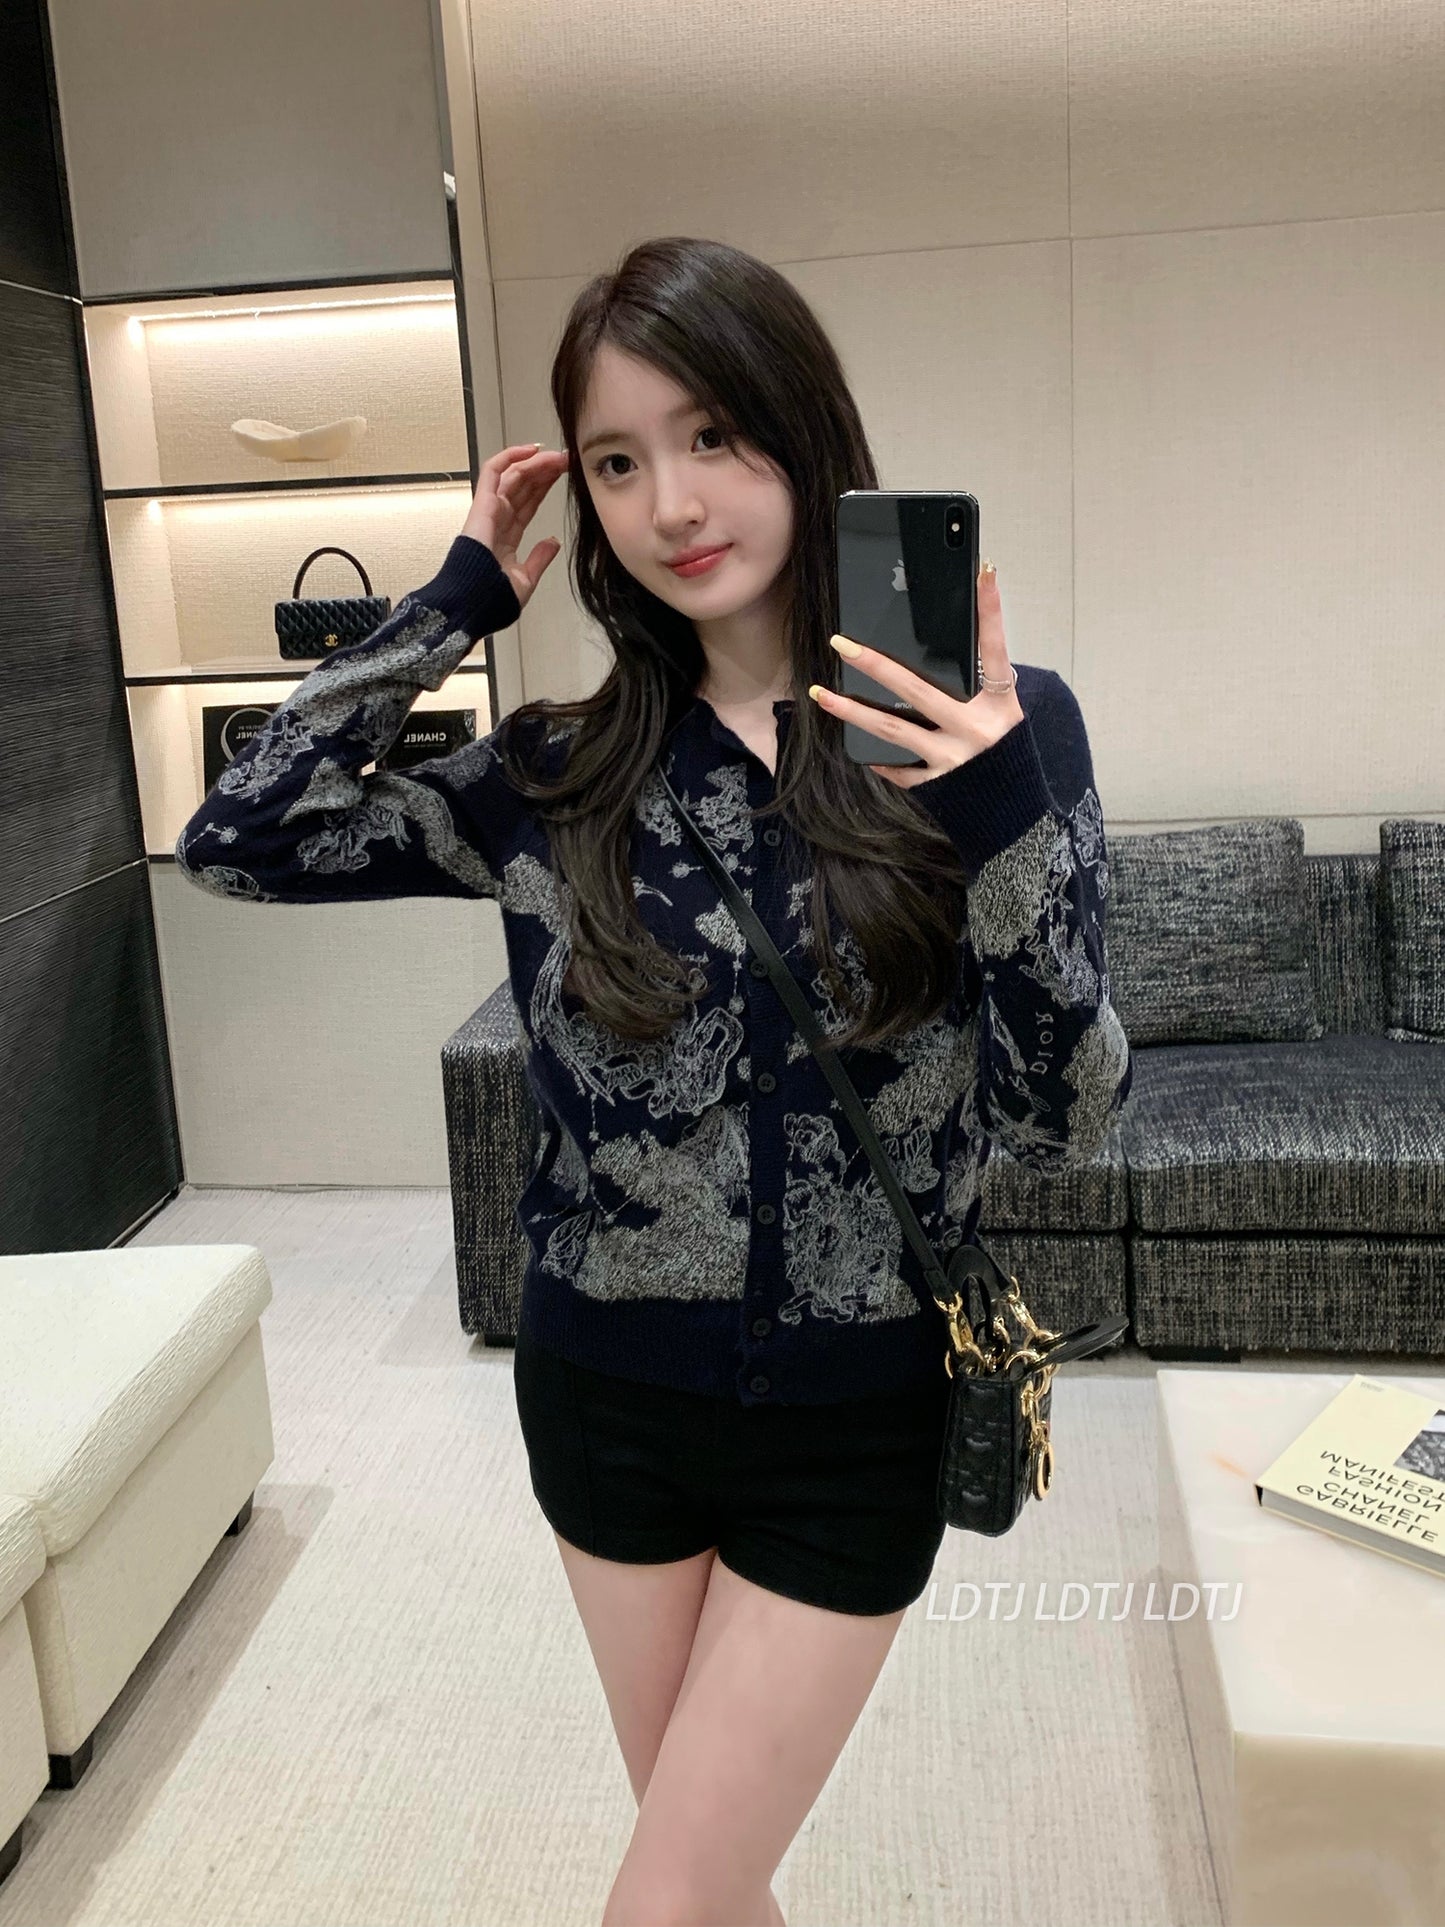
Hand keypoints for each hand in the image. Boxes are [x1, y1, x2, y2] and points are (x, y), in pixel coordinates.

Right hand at [461, 441, 570, 609]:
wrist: (475, 603)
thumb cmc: (493, 598)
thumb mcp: (525, 579)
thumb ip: (539, 559)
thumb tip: (553, 542)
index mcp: (506, 536)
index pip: (528, 503)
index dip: (545, 487)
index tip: (565, 476)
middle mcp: (497, 519)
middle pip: (523, 486)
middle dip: (545, 471)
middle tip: (568, 460)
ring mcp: (489, 510)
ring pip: (513, 475)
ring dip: (536, 462)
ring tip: (558, 456)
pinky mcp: (482, 504)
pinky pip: (493, 471)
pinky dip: (510, 456)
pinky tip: (531, 450)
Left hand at [808, 563, 1024, 787]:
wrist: (1015, 810)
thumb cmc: (1007, 753)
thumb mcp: (1004, 713)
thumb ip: (978, 684)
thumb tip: (943, 648)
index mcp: (1000, 704)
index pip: (994, 650)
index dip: (991, 612)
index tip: (984, 573)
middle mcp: (975, 728)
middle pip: (917, 690)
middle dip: (875, 664)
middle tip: (842, 644)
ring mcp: (953, 758)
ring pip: (892, 729)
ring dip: (852, 711)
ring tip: (821, 694)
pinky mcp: (937, 783)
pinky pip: (899, 768)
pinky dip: (877, 757)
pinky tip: (853, 742)